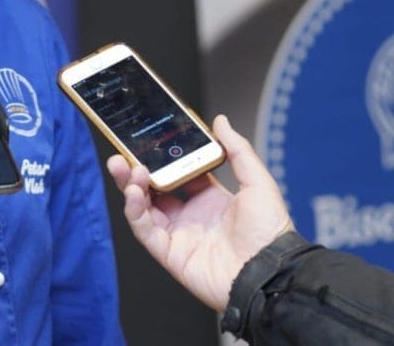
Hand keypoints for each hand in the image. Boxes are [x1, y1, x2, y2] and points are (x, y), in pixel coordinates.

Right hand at [107, 114, 293, 312]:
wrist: (271, 272)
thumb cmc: (271, 231)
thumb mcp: (257, 182)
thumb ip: (237, 150)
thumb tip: (220, 121)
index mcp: (209, 198)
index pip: (176, 173)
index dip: (161, 159)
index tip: (148, 142)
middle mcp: (190, 216)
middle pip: (153, 190)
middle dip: (135, 171)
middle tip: (122, 154)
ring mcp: (178, 234)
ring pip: (143, 208)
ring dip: (130, 187)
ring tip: (126, 168)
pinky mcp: (169, 253)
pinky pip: (145, 230)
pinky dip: (134, 211)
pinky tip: (133, 193)